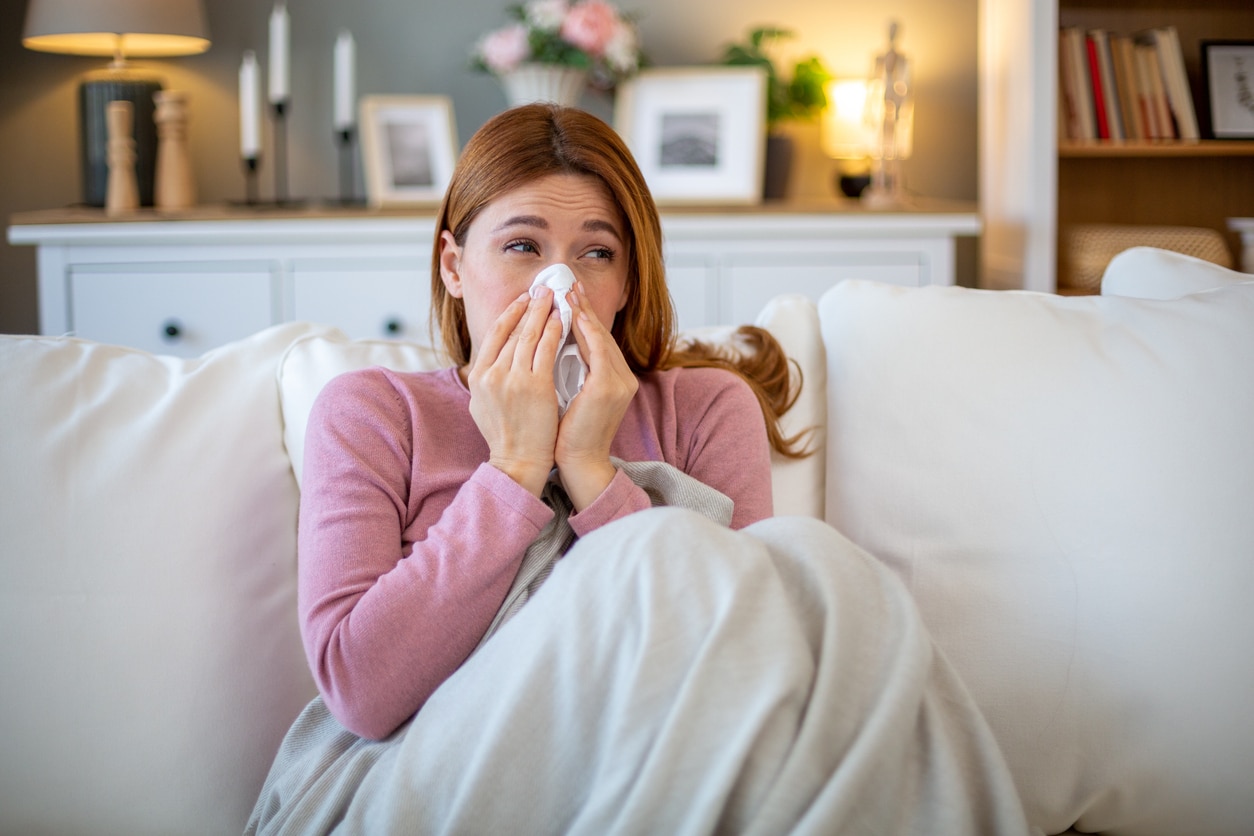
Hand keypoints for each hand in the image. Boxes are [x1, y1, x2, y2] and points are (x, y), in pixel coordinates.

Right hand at [466, 289, 563, 495]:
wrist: (518, 461)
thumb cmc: (505, 437)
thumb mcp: (482, 405)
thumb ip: (486, 380)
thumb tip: (489, 361)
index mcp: (478, 376)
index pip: (495, 334)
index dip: (511, 313)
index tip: (523, 299)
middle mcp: (492, 373)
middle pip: (513, 329)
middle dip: (530, 306)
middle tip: (543, 288)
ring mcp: (513, 378)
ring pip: (530, 334)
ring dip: (544, 311)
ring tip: (555, 296)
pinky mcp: (535, 385)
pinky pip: (547, 349)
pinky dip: (555, 331)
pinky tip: (563, 319)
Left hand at [555, 283, 638, 509]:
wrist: (578, 463)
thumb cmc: (568, 434)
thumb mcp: (572, 398)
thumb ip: (571, 373)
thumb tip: (552, 349)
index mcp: (615, 381)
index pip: (598, 342)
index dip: (584, 318)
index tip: (569, 297)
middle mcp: (623, 379)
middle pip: (601, 335)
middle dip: (584, 308)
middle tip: (569, 284)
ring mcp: (618, 383)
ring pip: (600, 338)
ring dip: (583, 313)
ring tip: (568, 292)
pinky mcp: (607, 389)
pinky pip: (597, 351)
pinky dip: (585, 331)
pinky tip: (573, 315)